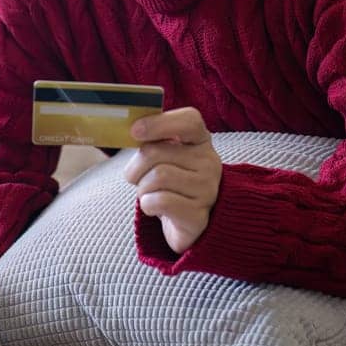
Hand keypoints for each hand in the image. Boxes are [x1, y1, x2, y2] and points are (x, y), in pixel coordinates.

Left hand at [122, 107, 221, 254]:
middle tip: (138, 178)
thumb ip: (154, 140)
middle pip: (156, 152)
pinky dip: (147, 204)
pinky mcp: (198, 215)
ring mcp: (207, 190)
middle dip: (136, 167)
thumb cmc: (170, 184)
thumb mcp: (166, 156)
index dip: (159, 123)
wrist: (187, 224)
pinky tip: (154, 208)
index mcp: (201, 141)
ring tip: (150, 193)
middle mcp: (209, 163)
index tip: (135, 131)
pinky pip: (160, 201)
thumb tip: (135, 128)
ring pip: (157, 177)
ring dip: (142, 188)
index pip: (189, 120)